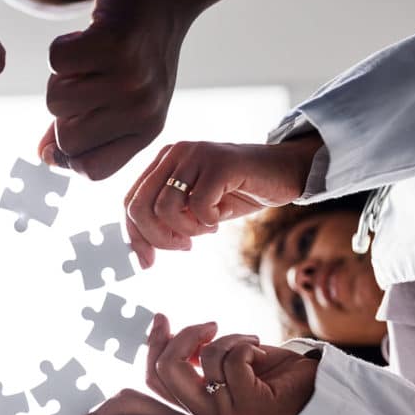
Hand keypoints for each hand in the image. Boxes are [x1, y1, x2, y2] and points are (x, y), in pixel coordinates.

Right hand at [40, 0, 193, 179]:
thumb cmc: (136, 49)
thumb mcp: (121, 97)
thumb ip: (83, 129)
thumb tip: (44, 155)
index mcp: (147, 131)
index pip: (91, 171)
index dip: (70, 152)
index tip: (73, 123)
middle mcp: (142, 110)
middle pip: (67, 139)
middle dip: (62, 111)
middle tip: (82, 82)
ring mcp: (130, 78)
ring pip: (57, 100)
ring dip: (60, 76)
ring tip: (87, 59)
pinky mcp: (114, 43)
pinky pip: (57, 61)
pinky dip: (61, 45)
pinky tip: (84, 36)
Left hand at [125, 139, 318, 267]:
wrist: (285, 171)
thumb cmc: (237, 192)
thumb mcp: (194, 207)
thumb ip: (167, 218)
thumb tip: (140, 249)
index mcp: (163, 162)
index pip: (129, 202)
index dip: (135, 237)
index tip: (147, 262)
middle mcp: (174, 153)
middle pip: (139, 207)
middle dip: (157, 238)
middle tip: (183, 246)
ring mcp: (196, 154)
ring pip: (165, 208)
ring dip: (186, 230)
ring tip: (206, 228)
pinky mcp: (219, 162)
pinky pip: (198, 205)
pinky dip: (207, 222)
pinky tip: (220, 218)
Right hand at [146, 314, 318, 414]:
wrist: (312, 385)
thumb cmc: (266, 371)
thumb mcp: (219, 358)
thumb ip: (191, 354)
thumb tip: (159, 324)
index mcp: (194, 406)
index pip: (154, 380)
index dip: (153, 345)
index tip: (162, 318)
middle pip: (168, 369)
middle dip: (186, 336)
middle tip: (210, 326)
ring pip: (208, 358)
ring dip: (231, 338)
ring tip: (249, 344)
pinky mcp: (250, 407)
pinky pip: (236, 360)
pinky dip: (248, 344)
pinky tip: (261, 353)